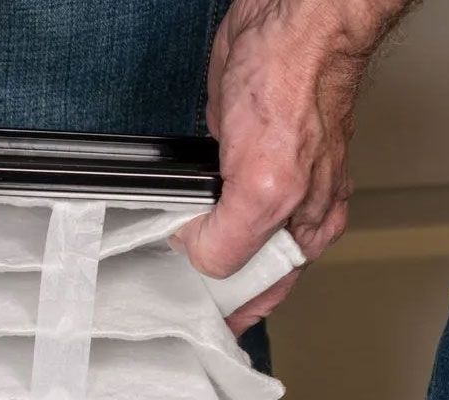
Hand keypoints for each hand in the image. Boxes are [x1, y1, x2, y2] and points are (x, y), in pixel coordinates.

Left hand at [175, 0, 415, 332]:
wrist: (285, 25)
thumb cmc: (296, 85)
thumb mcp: (267, 186)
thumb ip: (234, 237)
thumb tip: (199, 260)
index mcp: (303, 228)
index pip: (258, 294)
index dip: (220, 309)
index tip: (183, 320)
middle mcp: (283, 212)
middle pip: (232, 272)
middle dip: (196, 286)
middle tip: (153, 299)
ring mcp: (255, 186)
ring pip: (211, 239)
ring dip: (180, 252)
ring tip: (145, 270)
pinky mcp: (229, 160)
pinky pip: (198, 202)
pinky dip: (175, 214)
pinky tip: (156, 222)